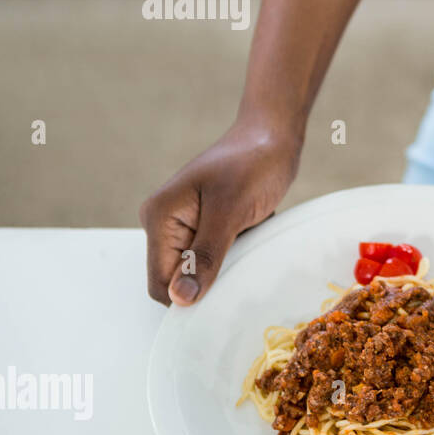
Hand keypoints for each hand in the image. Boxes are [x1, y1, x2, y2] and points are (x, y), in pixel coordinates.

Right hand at [139, 120, 301, 305]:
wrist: (274, 135)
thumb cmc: (253, 164)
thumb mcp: (231, 212)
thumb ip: (204, 256)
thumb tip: (179, 299)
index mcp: (159, 217)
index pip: (161, 283)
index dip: (187, 298)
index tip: (225, 297)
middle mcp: (166, 223)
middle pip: (179, 280)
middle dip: (210, 281)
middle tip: (245, 262)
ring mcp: (187, 225)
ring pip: (200, 270)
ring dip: (226, 266)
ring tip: (249, 242)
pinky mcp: (208, 226)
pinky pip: (217, 257)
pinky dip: (237, 254)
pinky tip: (253, 234)